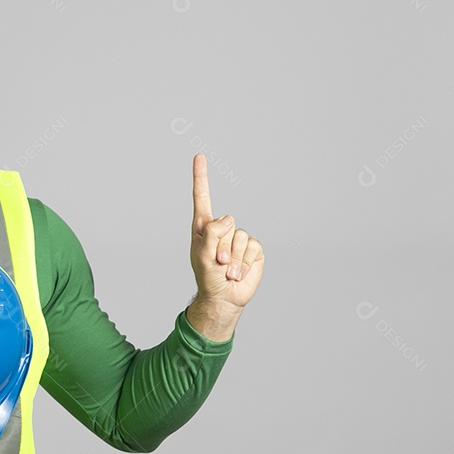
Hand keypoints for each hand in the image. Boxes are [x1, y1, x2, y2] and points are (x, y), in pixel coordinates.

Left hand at [190, 153, 263, 311]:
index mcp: (204, 226)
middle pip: (225, 226)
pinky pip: (252, 248)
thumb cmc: (208, 277)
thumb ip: (211, 234)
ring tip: (226, 271)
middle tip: (216, 264)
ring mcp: (239, 238)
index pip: (202, 197)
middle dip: (220, 248)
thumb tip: (229, 219)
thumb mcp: (202, 256)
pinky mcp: (253, 249)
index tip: (199, 156)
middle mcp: (222, 229)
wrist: (224, 297)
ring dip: (232, 259)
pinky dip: (244, 263)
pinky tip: (238, 272)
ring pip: (240, 237)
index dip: (201, 177)